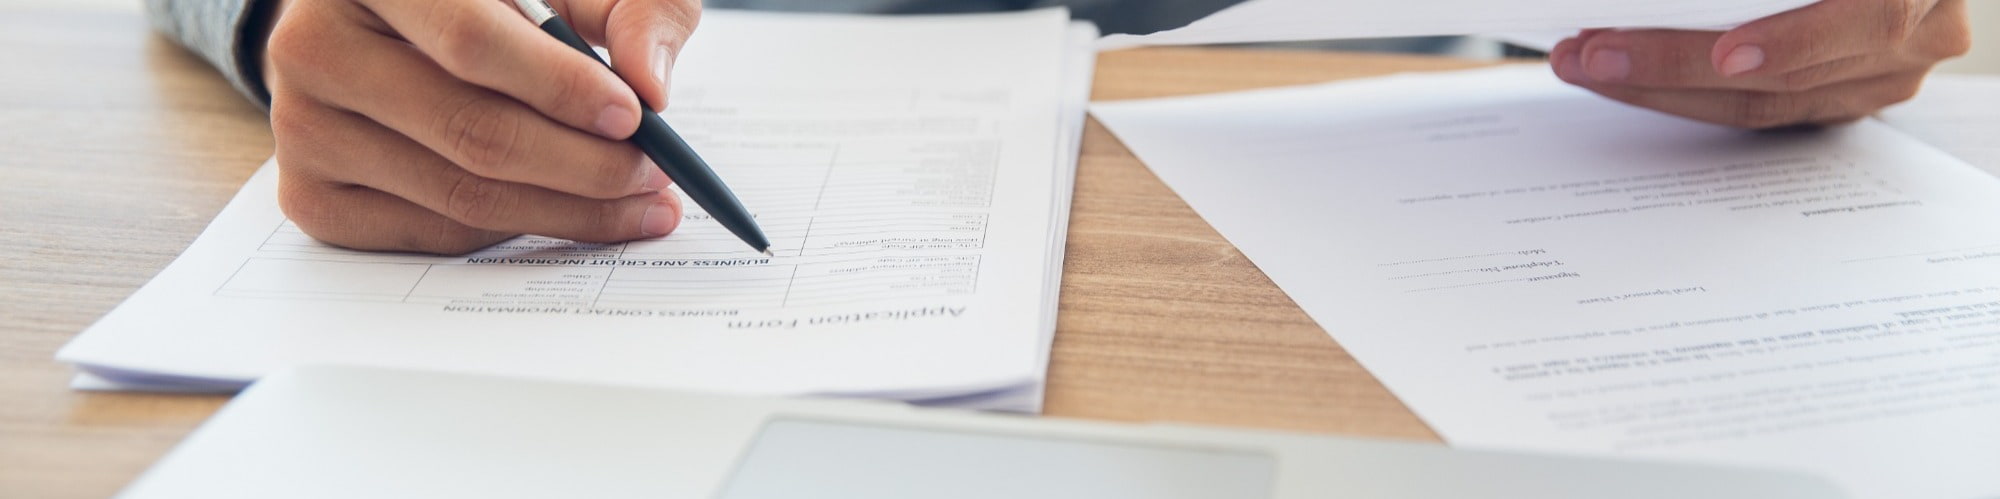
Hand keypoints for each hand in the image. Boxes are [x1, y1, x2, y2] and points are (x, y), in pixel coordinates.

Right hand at [260, 0, 699, 253]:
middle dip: (581, 165)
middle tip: (652, 175)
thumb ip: (629, 6)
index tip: (633, 116)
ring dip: (565, 209)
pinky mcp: (308, 194)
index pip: (471, 40)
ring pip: (456, 194)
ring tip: (635, 201)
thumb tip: (650, 81)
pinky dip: (511, 231)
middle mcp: (311, 44)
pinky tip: (563, 210)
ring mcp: (300, 125)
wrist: (393, 27)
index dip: (558, 86)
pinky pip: (430, 234)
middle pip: (469, 131)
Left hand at [1550, 0, 1971, 128]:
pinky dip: (1681, 92)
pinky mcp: (1842, 99)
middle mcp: (1920, 41)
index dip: (1794, 42)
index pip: (1869, 19)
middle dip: (1675, 62)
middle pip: (1786, 75)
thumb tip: (1706, 13)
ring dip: (1660, 85)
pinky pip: (1753, 109)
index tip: (1729, 53)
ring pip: (1759, 103)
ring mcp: (1883, 80)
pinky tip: (1625, 76)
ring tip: (1588, 64)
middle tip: (1595, 52)